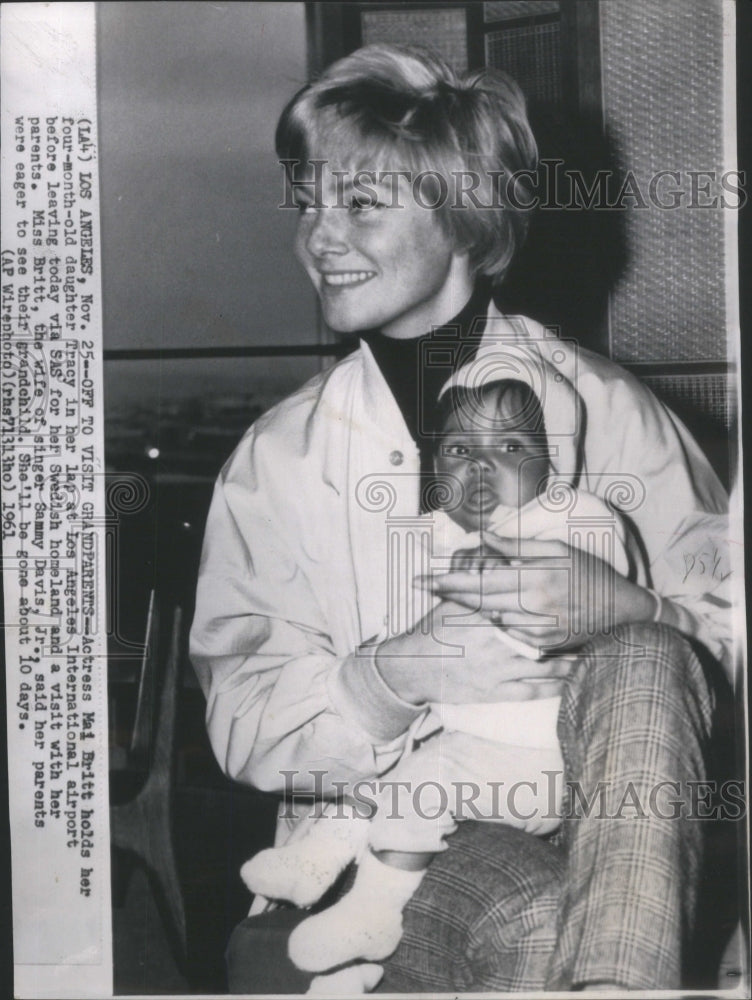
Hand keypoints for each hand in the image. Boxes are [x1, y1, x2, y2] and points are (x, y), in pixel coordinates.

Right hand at [374, 599, 572, 704]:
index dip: (551, 605)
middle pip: (542, 637)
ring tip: (588, 655)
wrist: (413, 668)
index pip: (526, 610)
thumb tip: (493, 567)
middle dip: (567, 633)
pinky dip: (553, 687)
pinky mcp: (495, 691)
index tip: (574, 599)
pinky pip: (532, 691)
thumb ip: (477, 588)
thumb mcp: (452, 603)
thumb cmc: (432, 631)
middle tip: (590, 627)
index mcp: (488, 617)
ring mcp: (497, 669)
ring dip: (568, 662)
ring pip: (543, 666)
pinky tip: (569, 681)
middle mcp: (496, 643)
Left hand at [419, 533, 656, 653]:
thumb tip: (484, 539)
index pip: (479, 580)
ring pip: (487, 619)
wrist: (620, 611)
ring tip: (444, 598)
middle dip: (446, 593)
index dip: (447, 581)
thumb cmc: (589, 574)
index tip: (422, 578)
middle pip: (476, 601)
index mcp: (534, 577)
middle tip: (420, 585)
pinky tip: (482, 615)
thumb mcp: (557, 550)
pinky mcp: (540, 645)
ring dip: (465, 609)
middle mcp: (532, 605)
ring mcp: (536, 629)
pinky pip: (506, 634)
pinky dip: (492, 623)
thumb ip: (518, 546)